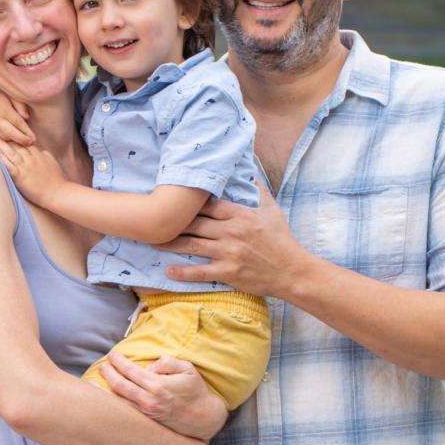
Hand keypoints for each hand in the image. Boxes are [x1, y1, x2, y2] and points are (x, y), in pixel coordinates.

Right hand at [0, 85, 32, 144]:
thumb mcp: (9, 96)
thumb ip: (20, 105)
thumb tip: (27, 117)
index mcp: (4, 111)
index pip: (18, 123)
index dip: (27, 132)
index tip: (34, 138)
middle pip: (12, 135)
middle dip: (22, 140)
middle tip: (31, 143)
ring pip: (5, 139)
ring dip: (15, 141)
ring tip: (24, 142)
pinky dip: (6, 141)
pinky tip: (13, 140)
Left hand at [0, 142, 67, 207]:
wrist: (58, 194)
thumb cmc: (57, 180)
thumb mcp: (53, 163)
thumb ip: (46, 156)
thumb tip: (41, 151)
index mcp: (39, 155)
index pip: (27, 144)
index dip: (19, 140)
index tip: (12, 137)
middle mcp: (32, 159)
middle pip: (18, 146)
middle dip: (10, 141)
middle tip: (1, 136)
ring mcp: (26, 168)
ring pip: (12, 154)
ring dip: (4, 147)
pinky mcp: (20, 177)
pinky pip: (9, 166)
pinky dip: (3, 160)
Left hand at [100, 353, 227, 439]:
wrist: (203, 418)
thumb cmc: (195, 390)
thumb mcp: (187, 369)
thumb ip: (167, 362)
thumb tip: (150, 366)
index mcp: (158, 385)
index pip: (130, 370)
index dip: (118, 361)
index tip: (112, 355)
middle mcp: (149, 400)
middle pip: (119, 385)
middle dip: (107, 373)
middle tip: (102, 366)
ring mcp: (146, 413)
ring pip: (118, 401)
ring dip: (105, 390)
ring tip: (95, 382)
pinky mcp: (146, 421)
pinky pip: (125, 411)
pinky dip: (114, 404)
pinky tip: (106, 399)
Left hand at [158, 183, 308, 297]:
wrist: (291, 270)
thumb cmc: (282, 239)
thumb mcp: (272, 210)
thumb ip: (258, 190)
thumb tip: (249, 171)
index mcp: (240, 215)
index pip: (208, 204)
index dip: (189, 202)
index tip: (173, 198)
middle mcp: (231, 232)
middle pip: (194, 223)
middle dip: (173, 221)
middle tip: (154, 218)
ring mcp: (227, 253)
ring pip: (192, 245)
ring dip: (170, 243)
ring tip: (152, 241)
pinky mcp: (227, 273)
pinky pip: (200, 272)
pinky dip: (182, 272)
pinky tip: (167, 270)